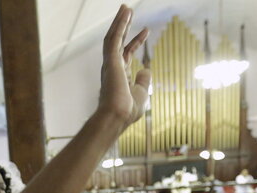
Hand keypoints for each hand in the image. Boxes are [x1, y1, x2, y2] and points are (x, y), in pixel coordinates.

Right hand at [97, 5, 149, 128]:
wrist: (117, 117)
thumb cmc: (127, 111)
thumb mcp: (141, 93)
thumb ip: (143, 81)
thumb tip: (146, 70)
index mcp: (119, 75)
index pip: (127, 53)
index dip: (136, 41)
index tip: (146, 30)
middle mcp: (112, 68)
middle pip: (117, 42)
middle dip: (123, 26)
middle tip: (127, 11)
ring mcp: (110, 64)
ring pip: (113, 37)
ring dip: (119, 22)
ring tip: (125, 8)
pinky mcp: (110, 61)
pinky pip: (114, 39)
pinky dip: (120, 25)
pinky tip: (125, 14)